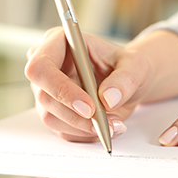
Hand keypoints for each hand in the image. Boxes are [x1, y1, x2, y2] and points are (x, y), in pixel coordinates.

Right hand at [25, 28, 177, 141]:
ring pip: (52, 118)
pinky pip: (63, 130)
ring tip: (114, 125)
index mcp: (58, 43)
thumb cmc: (127, 66)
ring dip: (84, 127)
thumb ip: (125, 79)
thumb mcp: (135, 66)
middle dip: (77, 116)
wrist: (130, 83)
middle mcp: (48, 67)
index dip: (60, 89)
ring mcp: (48, 91)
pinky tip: (107, 127)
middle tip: (107, 123)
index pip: (41, 67)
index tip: (89, 107)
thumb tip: (108, 98)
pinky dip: (86, 134)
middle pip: (44, 97)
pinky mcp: (55, 112)